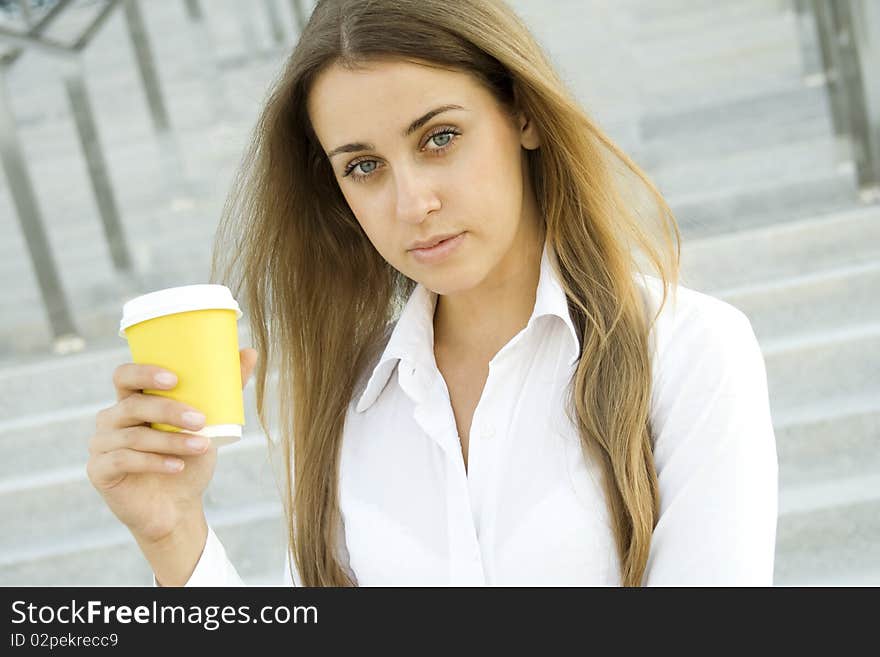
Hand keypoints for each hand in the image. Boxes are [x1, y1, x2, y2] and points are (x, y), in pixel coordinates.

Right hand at [86, 348, 258, 544]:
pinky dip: (155, 462)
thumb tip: (251, 352)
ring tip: (202, 446)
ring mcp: (101, 444)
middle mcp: (111, 418)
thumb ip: (224, 389)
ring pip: (134, 435)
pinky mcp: (99, 471)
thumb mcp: (211, 423)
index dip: (144, 372)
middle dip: (168, 409)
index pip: (125, 375)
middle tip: (201, 420)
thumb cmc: (190, 458)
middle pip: (132, 404)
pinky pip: (124, 460)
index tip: (175, 378)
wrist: (178, 507)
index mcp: (132, 400)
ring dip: (171, 440)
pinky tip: (178, 466)